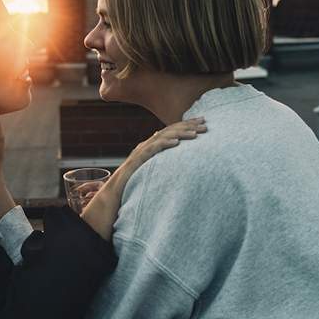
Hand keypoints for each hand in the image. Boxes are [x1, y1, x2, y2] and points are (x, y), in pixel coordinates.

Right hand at [79, 117, 205, 240]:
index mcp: (151, 147)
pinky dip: (164, 145)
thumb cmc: (133, 186)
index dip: (186, 126)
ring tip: (195, 133)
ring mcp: (140, 152)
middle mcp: (146, 146)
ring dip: (180, 133)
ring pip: (162, 138)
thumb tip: (181, 164)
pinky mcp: (136, 161)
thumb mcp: (153, 172)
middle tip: (205, 122)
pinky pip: (152, 150)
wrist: (113, 195)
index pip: (171, 132)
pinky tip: (176, 143)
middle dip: (187, 125)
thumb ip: (163, 165)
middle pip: (169, 131)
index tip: (202, 123)